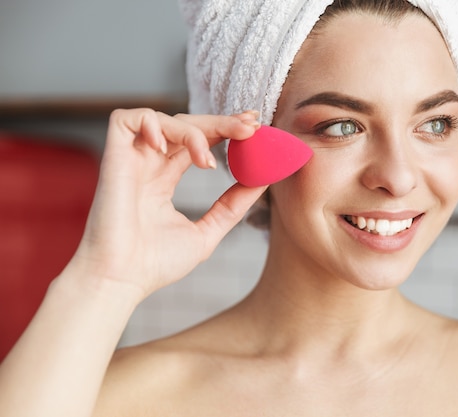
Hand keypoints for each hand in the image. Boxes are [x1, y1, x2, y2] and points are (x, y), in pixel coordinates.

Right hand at [65, 108, 266, 300]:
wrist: (121, 280)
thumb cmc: (155, 264)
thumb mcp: (208, 231)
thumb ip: (233, 205)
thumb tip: (262, 181)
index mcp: (165, 179)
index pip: (198, 142)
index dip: (225, 130)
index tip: (255, 128)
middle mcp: (148, 165)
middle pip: (188, 125)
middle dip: (221, 122)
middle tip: (251, 126)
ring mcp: (130, 159)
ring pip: (165, 119)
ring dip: (195, 131)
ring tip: (209, 161)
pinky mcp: (113, 156)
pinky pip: (127, 119)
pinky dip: (153, 124)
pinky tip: (167, 149)